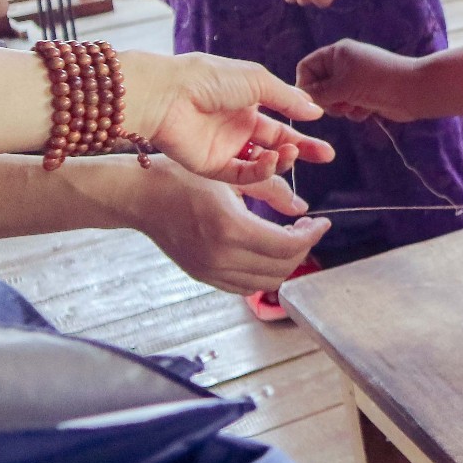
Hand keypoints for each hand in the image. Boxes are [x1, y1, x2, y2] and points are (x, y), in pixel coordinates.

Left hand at [120, 50, 336, 182]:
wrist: (166, 95)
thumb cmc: (208, 79)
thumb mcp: (257, 81)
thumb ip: (287, 99)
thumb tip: (315, 111)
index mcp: (245, 103)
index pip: (280, 122)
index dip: (302, 130)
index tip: (322, 138)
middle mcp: (236, 127)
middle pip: (276, 145)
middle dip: (301, 150)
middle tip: (325, 156)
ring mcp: (224, 148)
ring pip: (262, 162)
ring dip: (282, 159)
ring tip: (292, 152)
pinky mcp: (212, 167)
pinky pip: (243, 175)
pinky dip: (261, 171)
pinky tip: (272, 159)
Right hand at [131, 162, 330, 294]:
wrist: (139, 198)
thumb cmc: (181, 178)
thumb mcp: (230, 176)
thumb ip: (271, 190)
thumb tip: (302, 209)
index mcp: (230, 228)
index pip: (287, 246)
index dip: (312, 236)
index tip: (322, 223)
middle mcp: (221, 256)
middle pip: (281, 268)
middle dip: (303, 248)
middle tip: (307, 227)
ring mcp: (210, 270)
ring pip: (266, 282)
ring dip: (285, 263)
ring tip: (290, 238)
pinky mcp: (203, 276)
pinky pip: (245, 286)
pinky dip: (264, 273)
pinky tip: (267, 250)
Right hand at [296, 39, 425, 121]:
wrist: (414, 91)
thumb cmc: (377, 82)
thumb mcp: (341, 86)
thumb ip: (318, 93)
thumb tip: (300, 99)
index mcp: (337, 53)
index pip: (307, 67)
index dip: (305, 85)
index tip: (310, 102)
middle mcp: (345, 64)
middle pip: (319, 87)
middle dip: (327, 100)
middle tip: (338, 104)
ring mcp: (356, 80)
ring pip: (334, 101)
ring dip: (342, 108)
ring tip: (355, 106)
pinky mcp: (367, 95)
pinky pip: (349, 108)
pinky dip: (356, 112)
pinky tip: (369, 110)